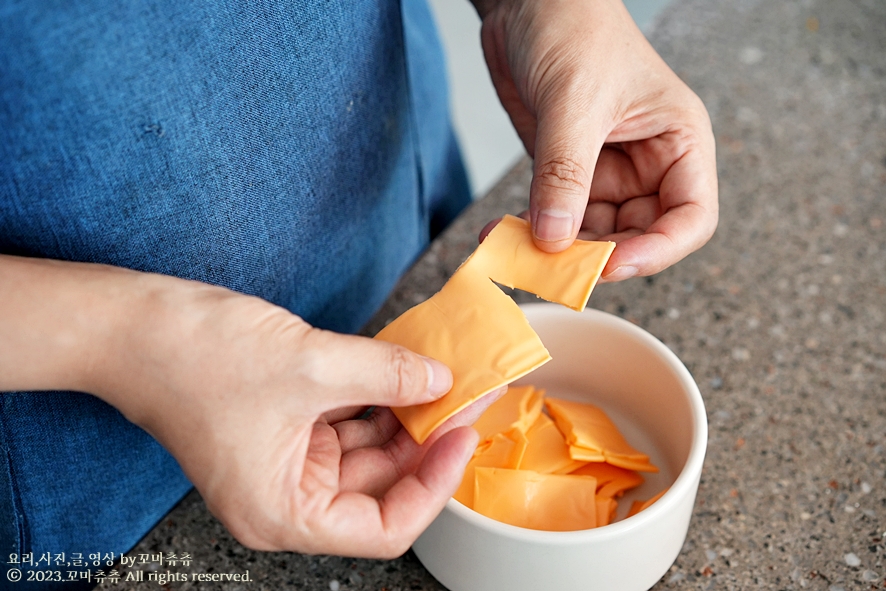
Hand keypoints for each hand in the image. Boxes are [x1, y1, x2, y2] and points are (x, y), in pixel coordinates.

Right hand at [85, 276, 489, 557]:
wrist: (133, 324)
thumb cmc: (196, 358)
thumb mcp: (310, 365)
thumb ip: (386, 375)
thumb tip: (439, 381)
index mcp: (283, 512)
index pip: (383, 527)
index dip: (433, 486)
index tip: (461, 437)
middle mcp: (285, 496)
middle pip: (379, 485)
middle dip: (423, 439)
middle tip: (463, 395)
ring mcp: (285, 460)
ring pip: (366, 449)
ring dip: (403, 413)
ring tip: (439, 377)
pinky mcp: (284, 425)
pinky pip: (345, 419)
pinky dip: (374, 396)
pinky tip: (401, 367)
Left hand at [474, 0, 717, 280]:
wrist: (528, 1)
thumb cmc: (575, 26)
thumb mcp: (575, 101)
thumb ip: (565, 174)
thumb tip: (554, 239)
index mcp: (678, 142)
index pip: (689, 218)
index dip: (657, 251)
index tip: (610, 265)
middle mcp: (647, 164)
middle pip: (635, 235)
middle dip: (596, 255)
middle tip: (552, 267)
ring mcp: (604, 171)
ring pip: (590, 233)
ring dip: (555, 249)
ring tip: (516, 251)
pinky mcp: (564, 172)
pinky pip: (554, 216)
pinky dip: (530, 231)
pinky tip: (501, 234)